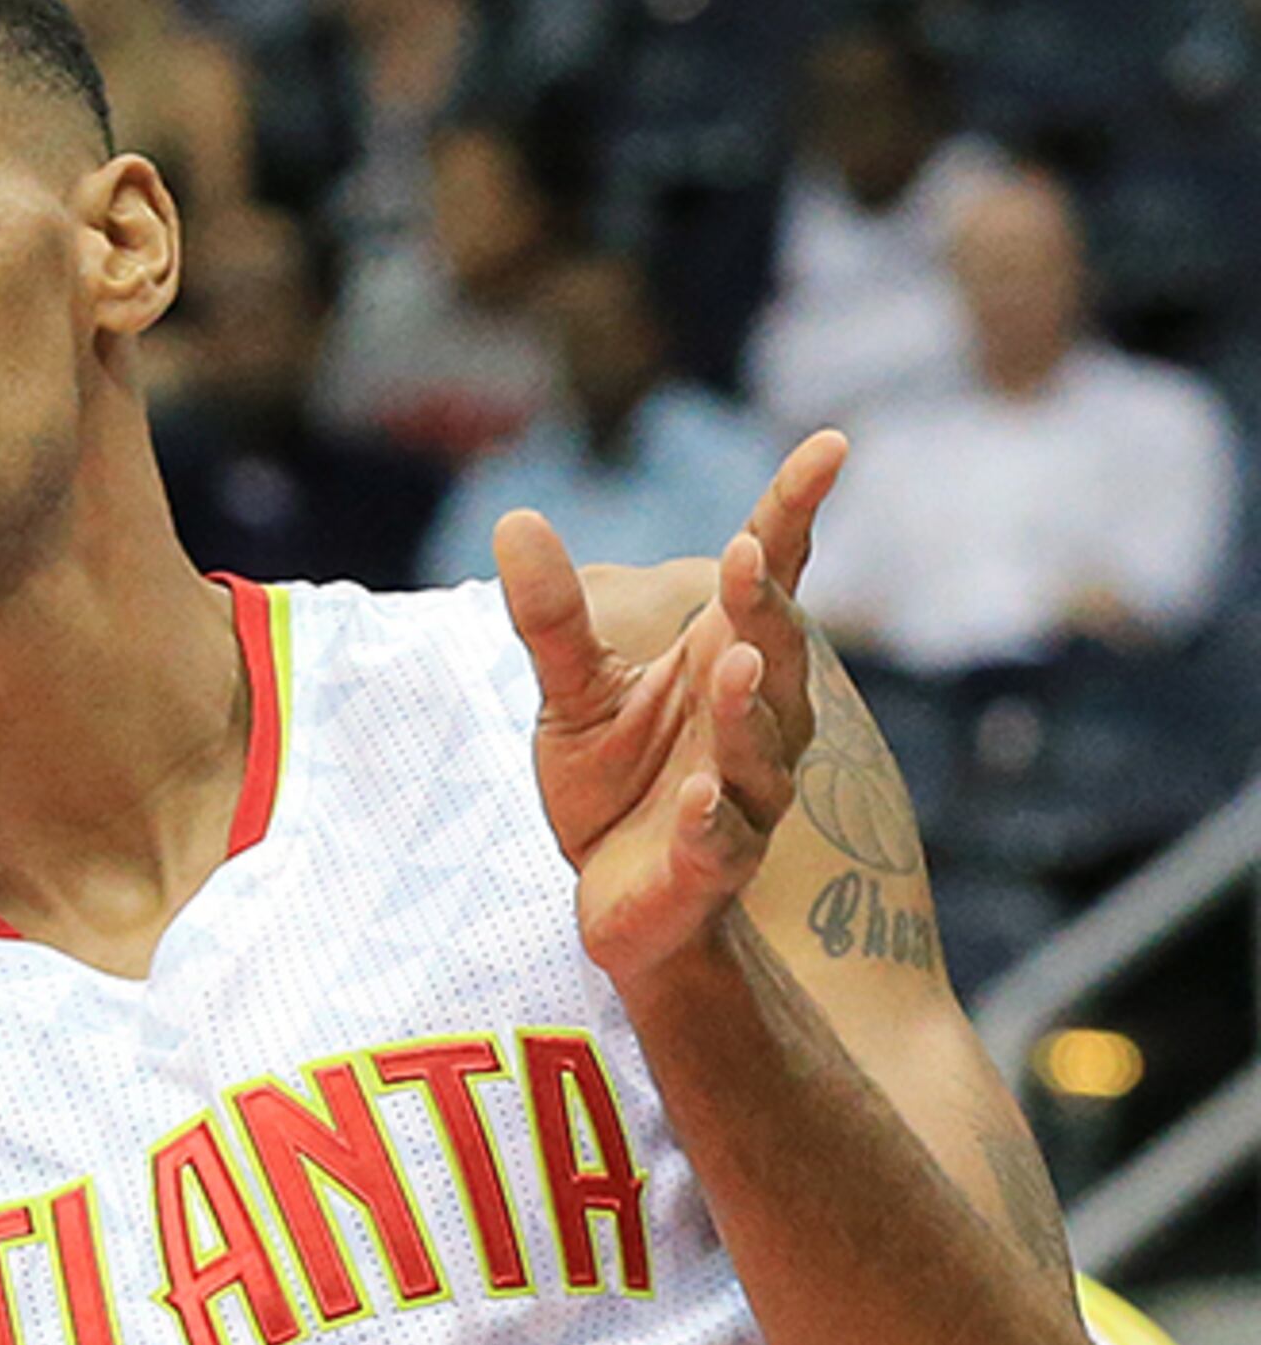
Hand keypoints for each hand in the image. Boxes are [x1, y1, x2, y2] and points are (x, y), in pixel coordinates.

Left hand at [497, 432, 844, 993]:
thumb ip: (552, 614)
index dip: (798, 512)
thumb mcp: (572, 688)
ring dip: (747, 706)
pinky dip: (713, 818)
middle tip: (749, 555)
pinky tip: (700, 794)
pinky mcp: (712, 867)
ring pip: (761, 746)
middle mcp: (755, 723)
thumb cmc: (615, 781)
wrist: (621, 900)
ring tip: (734, 658)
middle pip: (775, 652)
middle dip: (765, 607)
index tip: (830, 444)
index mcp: (724, 663)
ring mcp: (744, 796)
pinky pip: (721, 841)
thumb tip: (513, 517)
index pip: (772, 578)